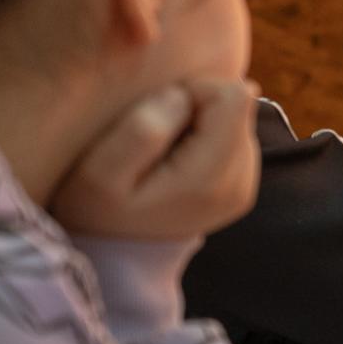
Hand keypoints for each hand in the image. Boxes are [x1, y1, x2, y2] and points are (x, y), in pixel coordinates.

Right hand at [50, 79, 260, 240]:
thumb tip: (184, 95)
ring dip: (197, 123)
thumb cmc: (98, 209)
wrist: (112, 252)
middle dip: (195, 108)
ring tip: (163, 155)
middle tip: (157, 141)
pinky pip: (231, 134)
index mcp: (213, 178)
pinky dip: (203, 137)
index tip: (158, 116)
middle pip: (237, 104)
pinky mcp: (240, 182)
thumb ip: (143, 129)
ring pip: (234, 117)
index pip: (234, 96)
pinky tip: (174, 162)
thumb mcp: (100, 173)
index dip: (193, 91)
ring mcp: (245, 185)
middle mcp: (241, 182)